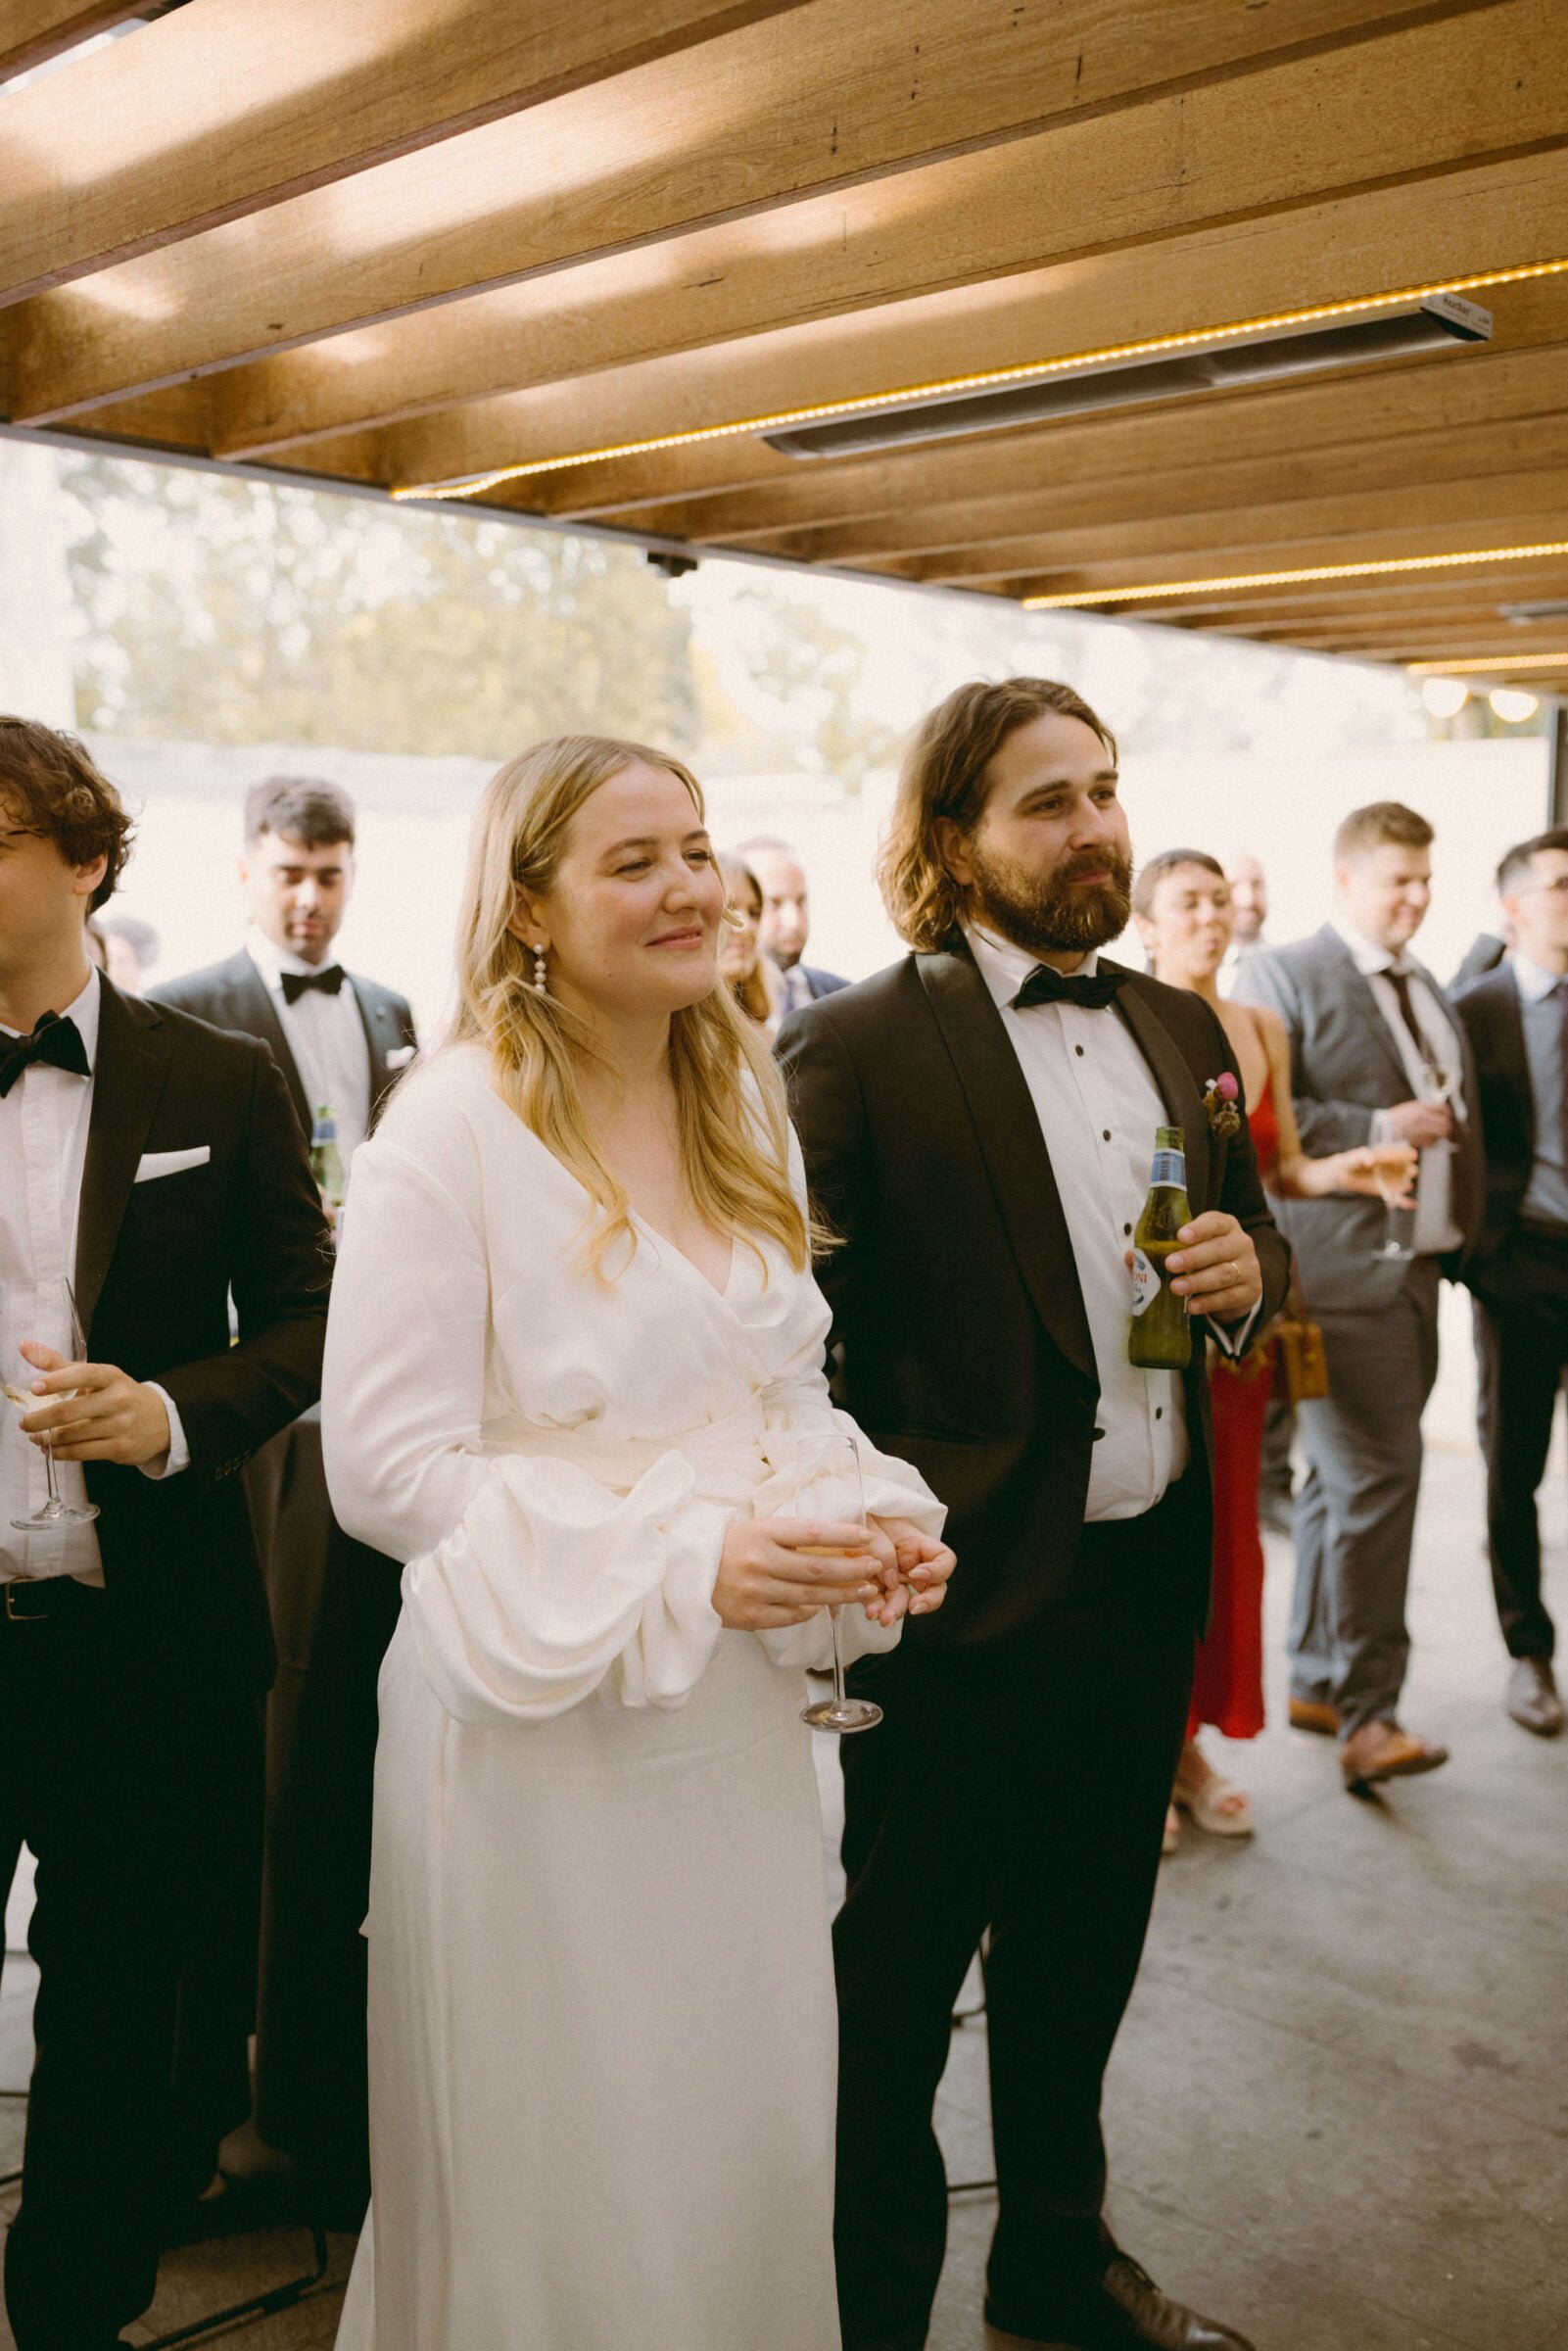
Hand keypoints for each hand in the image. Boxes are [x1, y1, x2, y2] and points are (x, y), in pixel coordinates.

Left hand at [17, 1342, 171, 1466]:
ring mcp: (121, 1425)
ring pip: (72, 1435)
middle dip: (40, 1420)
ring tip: (36, 1437)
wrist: (161, 1420)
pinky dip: (60, 1453)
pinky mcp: (120, 1448)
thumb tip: (24, 1346)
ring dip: (47, 1439)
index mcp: (112, 1377)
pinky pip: (81, 1452)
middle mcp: (119, 1399)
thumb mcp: (95, 1376)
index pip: (84, 1374)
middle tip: (24, 1423)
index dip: (58, 1380)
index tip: (35, 1387)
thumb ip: (58, 1364)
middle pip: (70, 1411)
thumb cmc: (118, 1394)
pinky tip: (51, 1450)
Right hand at [711, 1516, 890, 1631]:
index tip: (868, 1537)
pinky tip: (827, 1605)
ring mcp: (756, 1591)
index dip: (843, 1534)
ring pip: (811, 1595)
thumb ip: (790, 1538)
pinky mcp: (752, 1616)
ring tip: (864, 1590)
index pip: (812, 1532)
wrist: (684, 1576)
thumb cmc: (727, 1549)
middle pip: (818, 1567)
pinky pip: (793, 1615)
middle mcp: (760, 1561)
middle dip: (853, 1568)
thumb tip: (837, 1546)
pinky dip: (813, 1611)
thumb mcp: (756, 1531)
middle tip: (875, 1567)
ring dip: (843, 1593)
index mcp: (761, 1532)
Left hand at [869, 1515, 955, 1620]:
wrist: (838, 1524)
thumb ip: (884, 1549)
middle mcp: (911, 1566)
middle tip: (913, 1607)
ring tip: (884, 1618)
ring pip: (905, 1602)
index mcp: (918, 1545)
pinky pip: (879, 1604)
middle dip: (926, 1602)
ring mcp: (894, 1580)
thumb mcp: (874, 1524)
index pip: (945, 1560)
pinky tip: (871, 1612)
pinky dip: (876, 1609)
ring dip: (897, 1611)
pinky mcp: (873, 1589)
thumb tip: (891, 1582)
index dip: (937, 1570)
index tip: (915, 1573)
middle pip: (934, 1590)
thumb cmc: (861, 1515)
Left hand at [1163, 1212, 1261, 1323]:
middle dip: (1194, 1257)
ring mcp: (1249, 1267)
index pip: (1215, 1223)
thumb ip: (1163, 1249)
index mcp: (1225, 1226)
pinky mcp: (1251, 1290)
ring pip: (1225, 1274)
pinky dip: (1209, 1302)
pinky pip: (1230, 1297)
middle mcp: (1241, 1243)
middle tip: (1170, 1265)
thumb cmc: (1207, 1258)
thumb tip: (1131, 1257)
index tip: (1180, 1237)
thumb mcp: (1191, 1247)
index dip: (1199, 1229)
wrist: (1237, 1282)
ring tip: (1176, 1288)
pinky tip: (1192, 1306)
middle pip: (1219, 1249)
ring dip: (1198, 1281)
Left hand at [1335, 1142, 1417, 1203]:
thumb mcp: (1356, 1157)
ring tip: (1405, 1185)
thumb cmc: (1353, 1161)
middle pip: (1409, 1169)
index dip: (1407, 1155)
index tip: (1409, 1156)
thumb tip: (1370, 1161)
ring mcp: (1394, 1181)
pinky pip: (1400, 1199)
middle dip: (1409, 1170)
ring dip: (1405, 1185)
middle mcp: (1397, 1168)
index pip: (1405, 1154)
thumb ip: (1364, 1156)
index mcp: (1392, 1155)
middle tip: (1407, 1171)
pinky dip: (1405, 1203)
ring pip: (1405, 1183)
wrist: (1347, 1174)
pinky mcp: (1389, 1192)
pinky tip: (1413, 1206)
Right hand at [1387, 1098, 1452, 1146]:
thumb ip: (1424, 1109)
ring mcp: (1421, 1128)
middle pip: (1444, 1122)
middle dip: (1446, 1126)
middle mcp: (1424, 1117)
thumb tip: (1438, 1113)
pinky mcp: (1419, 1140)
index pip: (1443, 1108)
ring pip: (1441, 1133)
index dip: (1447, 1113)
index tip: (1446, 1116)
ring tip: (1436, 1135)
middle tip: (1444, 1129)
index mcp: (1422, 1107)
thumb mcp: (1410, 1107)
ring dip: (1441, 1135)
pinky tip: (1430, 1141)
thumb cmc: (1395, 1118)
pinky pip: (1433, 1142)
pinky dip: (1434, 1143)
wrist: (1383, 1128)